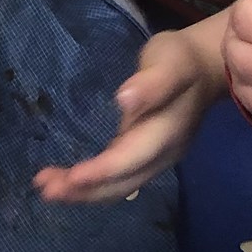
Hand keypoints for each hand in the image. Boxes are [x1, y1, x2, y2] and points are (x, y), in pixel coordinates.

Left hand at [35, 25, 224, 203]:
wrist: (205, 68)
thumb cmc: (182, 60)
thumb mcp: (170, 64)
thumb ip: (152, 84)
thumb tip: (124, 100)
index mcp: (167, 133)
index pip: (131, 159)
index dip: (102, 171)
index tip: (72, 177)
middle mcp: (161, 154)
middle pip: (122, 181)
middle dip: (85, 190)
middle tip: (45, 190)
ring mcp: (154, 158)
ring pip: (118, 184)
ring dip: (84, 191)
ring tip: (47, 188)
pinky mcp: (144, 154)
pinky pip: (118, 175)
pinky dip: (93, 182)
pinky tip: (69, 179)